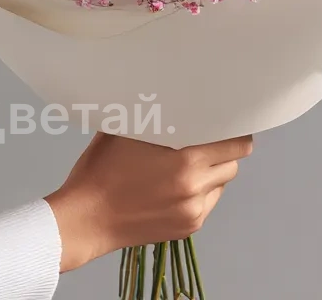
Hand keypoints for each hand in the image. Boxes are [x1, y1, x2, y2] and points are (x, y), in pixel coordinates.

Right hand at [44, 131, 252, 271]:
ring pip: (221, 185)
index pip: (236, 144)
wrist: (86, 218)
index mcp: (185, 160)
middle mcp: (195, 188)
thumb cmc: (101, 169)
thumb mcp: (126, 130)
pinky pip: (207, 204)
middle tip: (208, 141)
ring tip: (190, 164)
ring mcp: (193, 212)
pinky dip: (201, 193)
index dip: (236, 131)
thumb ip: (156, 115)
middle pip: (233, 165)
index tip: (227, 123)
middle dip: (224, 152)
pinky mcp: (187, 228)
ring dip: (213, 173)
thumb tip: (171, 94)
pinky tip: (178, 186)